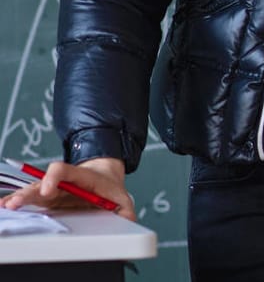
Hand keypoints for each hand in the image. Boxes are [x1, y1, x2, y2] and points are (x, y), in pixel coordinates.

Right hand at [0, 157, 134, 220]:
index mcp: (80, 177)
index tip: (48, 190)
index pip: (64, 170)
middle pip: (43, 182)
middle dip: (29, 192)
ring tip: (6, 206)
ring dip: (19, 198)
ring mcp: (53, 190)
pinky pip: (30, 199)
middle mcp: (63, 182)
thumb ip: (126, 208)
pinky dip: (18, 201)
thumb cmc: (109, 188)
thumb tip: (127, 219)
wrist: (104, 179)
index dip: (54, 176)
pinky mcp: (47, 199)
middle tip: (15, 203)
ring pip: (33, 191)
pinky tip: (5, 206)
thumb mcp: (121, 197)